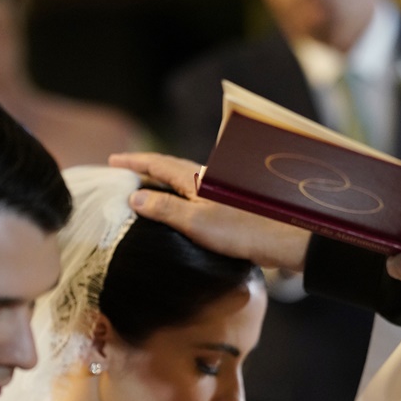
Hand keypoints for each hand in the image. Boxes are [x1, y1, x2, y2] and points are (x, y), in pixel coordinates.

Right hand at [109, 152, 309, 270]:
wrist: (287, 240)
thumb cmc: (243, 231)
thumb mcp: (197, 223)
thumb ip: (165, 210)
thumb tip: (135, 198)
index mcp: (195, 178)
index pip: (157, 164)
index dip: (134, 162)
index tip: (112, 161)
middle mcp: (207, 179)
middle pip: (170, 168)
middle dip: (146, 168)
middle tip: (124, 171)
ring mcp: (220, 190)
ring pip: (184, 180)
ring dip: (162, 181)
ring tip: (145, 188)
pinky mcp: (231, 205)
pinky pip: (195, 193)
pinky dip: (178, 194)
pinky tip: (179, 206)